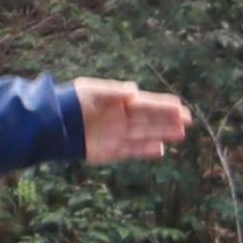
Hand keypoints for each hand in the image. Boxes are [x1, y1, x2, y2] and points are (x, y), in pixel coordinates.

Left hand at [73, 80, 191, 164]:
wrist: (54, 123)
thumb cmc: (74, 102)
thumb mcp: (94, 91)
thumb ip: (114, 91)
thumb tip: (135, 90)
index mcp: (119, 102)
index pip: (147, 103)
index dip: (164, 105)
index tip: (181, 106)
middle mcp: (121, 119)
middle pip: (150, 119)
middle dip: (168, 120)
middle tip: (188, 122)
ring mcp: (117, 135)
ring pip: (145, 135)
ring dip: (162, 134)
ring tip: (180, 134)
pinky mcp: (110, 151)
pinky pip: (132, 151)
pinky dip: (146, 151)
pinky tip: (160, 149)